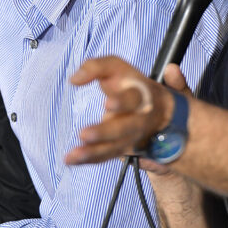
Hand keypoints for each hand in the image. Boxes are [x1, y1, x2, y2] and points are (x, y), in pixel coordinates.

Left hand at [64, 57, 181, 165]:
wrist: (156, 106)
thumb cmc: (129, 83)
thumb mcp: (115, 66)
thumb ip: (95, 67)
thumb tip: (75, 79)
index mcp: (139, 96)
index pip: (132, 100)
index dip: (122, 102)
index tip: (107, 103)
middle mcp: (137, 119)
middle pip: (123, 129)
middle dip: (105, 133)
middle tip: (84, 134)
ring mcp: (130, 137)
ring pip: (114, 147)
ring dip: (93, 152)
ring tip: (73, 155)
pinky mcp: (121, 148)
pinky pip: (105, 156)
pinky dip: (89, 160)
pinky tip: (71, 160)